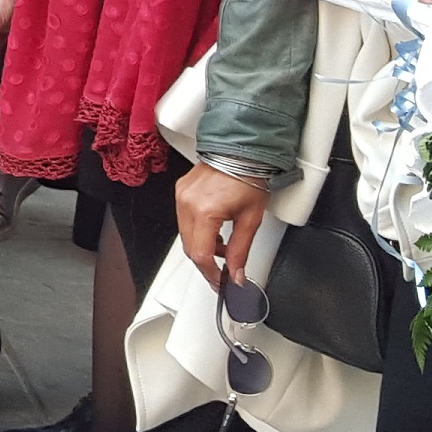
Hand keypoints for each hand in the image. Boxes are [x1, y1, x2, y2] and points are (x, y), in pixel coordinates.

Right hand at [177, 164, 273, 287]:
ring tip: (224, 244)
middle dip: (207, 262)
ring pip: (185, 235)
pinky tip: (214, 228)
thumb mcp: (251, 219)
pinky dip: (197, 230)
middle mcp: (188, 203)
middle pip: (190, 247)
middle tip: (223, 269)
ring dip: (202, 245)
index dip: (211, 273)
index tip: (219, 281)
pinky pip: (183, 220)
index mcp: (206, 211)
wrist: (242, 150)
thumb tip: (236, 274)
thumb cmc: (249, 177)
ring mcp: (181, 196)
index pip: (201, 254)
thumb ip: (241, 251)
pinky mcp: (181, 191)